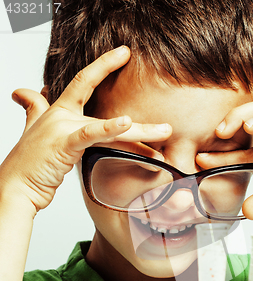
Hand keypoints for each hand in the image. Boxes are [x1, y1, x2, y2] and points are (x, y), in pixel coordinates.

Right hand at [0, 46, 171, 213]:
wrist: (15, 186)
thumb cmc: (29, 164)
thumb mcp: (33, 129)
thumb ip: (33, 108)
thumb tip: (22, 92)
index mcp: (58, 111)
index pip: (84, 81)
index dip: (104, 64)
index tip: (124, 53)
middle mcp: (61, 115)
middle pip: (106, 107)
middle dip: (138, 114)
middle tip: (168, 121)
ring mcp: (62, 128)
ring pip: (109, 126)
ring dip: (141, 131)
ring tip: (165, 131)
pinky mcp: (63, 144)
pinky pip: (90, 134)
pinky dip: (109, 128)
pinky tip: (127, 122)